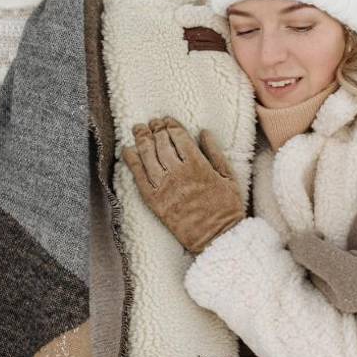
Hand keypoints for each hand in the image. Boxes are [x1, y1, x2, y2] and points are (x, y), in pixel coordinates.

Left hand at [122, 118, 244, 253]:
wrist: (216, 237)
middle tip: (151, 122)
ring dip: (142, 139)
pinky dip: (132, 161)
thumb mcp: (229, 176)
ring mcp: (164, 187)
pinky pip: (139, 177)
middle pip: (161, 143)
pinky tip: (127, 150)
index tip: (166, 119)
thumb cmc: (226, 208)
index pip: (179, 137)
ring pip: (148, 156)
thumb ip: (215, 152)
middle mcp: (179, 173)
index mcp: (198, 165)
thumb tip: (204, 132)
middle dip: (155, 129)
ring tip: (138, 129)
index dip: (170, 125)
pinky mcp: (154, 201)